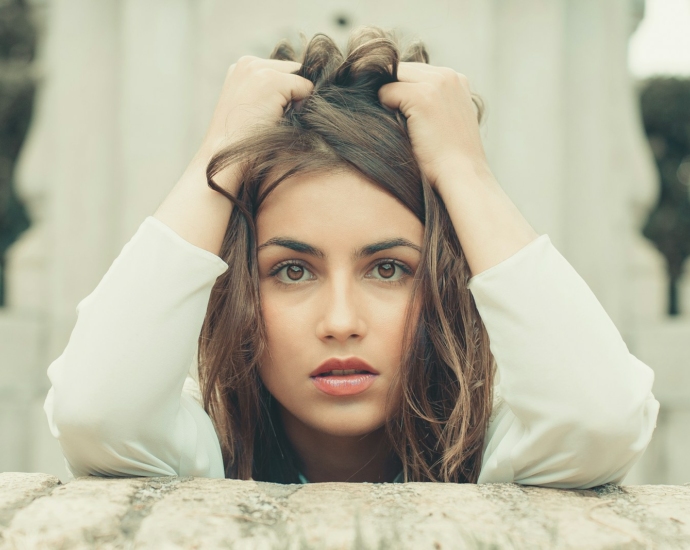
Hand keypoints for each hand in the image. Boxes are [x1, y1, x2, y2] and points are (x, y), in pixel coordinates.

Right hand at [195, 56, 313, 190]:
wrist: (225, 152)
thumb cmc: (240, 140)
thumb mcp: (251, 108)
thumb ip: (269, 93)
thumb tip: (301, 93)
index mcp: (241, 67)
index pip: (281, 70)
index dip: (286, 93)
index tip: (273, 113)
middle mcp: (248, 62)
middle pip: (293, 70)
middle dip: (293, 92)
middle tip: (275, 117)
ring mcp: (258, 69)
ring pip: (300, 79)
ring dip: (296, 100)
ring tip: (275, 119)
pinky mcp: (271, 80)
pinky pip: (305, 88)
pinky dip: (300, 106)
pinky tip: (279, 119)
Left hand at [378, 62, 488, 191]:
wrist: (461, 176)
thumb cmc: (450, 159)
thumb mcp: (447, 122)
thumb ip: (431, 103)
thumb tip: (392, 96)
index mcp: (457, 80)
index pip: (415, 72)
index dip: (401, 91)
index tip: (398, 113)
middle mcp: (448, 75)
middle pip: (401, 70)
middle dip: (391, 91)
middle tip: (391, 119)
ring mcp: (436, 83)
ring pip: (392, 79)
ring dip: (388, 100)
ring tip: (397, 126)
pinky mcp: (422, 96)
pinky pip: (386, 92)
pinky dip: (385, 109)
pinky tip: (398, 129)